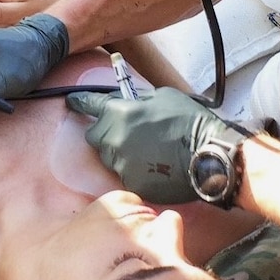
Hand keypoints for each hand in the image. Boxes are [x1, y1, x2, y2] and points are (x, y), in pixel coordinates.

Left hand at [65, 87, 246, 203]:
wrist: (208, 154)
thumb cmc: (189, 121)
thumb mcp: (162, 97)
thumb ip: (137, 100)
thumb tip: (128, 102)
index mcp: (119, 112)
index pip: (88, 104)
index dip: (79, 102)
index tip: (72, 102)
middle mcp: (114, 138)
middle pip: (94, 136)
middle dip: (105, 133)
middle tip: (126, 133)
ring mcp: (121, 163)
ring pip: (109, 158)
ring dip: (120, 153)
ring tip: (147, 151)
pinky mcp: (132, 183)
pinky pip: (126, 175)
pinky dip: (135, 171)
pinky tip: (154, 166)